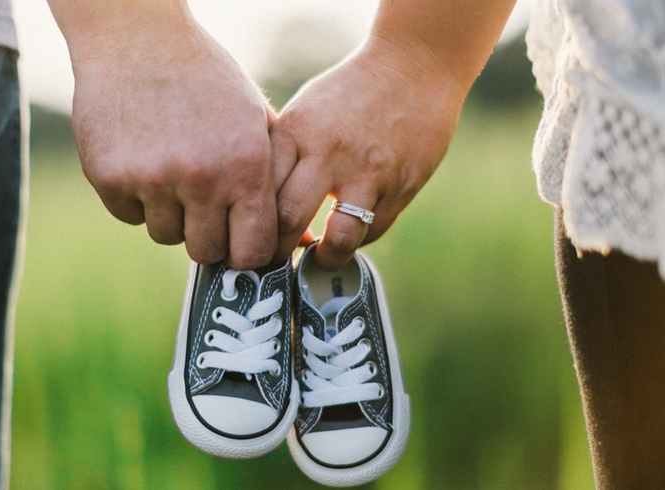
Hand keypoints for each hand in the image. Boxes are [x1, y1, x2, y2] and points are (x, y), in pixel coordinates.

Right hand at [48, 1, 277, 268]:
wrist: (138, 38)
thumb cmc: (209, 82)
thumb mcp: (257, 122)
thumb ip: (278, 182)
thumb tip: (301, 241)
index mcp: (246, 167)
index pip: (252, 252)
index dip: (246, 253)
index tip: (238, 241)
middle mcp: (201, 178)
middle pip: (205, 252)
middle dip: (207, 235)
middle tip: (203, 204)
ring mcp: (151, 179)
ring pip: (165, 235)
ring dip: (171, 214)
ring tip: (173, 169)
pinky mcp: (109, 177)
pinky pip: (129, 215)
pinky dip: (136, 198)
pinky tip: (143, 158)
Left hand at [271, 38, 463, 268]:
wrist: (414, 67)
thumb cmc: (349, 92)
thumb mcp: (304, 112)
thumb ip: (283, 156)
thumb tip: (259, 209)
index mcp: (296, 131)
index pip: (259, 192)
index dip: (250, 225)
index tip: (249, 239)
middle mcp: (329, 152)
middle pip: (288, 220)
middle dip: (277, 252)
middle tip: (276, 261)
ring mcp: (368, 171)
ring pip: (338, 238)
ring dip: (324, 258)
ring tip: (318, 258)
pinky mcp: (401, 185)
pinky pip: (372, 230)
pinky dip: (358, 239)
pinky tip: (350, 233)